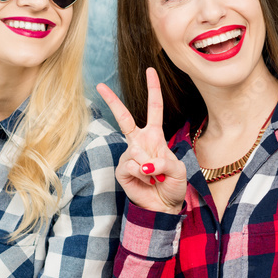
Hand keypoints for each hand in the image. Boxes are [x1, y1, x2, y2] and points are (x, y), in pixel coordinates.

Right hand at [97, 68, 186, 213]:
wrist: (164, 206)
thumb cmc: (173, 185)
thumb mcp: (177, 170)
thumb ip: (163, 163)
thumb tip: (143, 163)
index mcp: (155, 136)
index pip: (154, 108)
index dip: (153, 89)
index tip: (149, 70)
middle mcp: (139, 142)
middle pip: (124, 118)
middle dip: (112, 102)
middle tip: (100, 85)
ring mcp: (129, 155)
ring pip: (137, 153)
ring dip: (151, 168)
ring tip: (155, 178)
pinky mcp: (122, 170)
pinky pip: (132, 166)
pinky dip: (143, 176)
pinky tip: (146, 182)